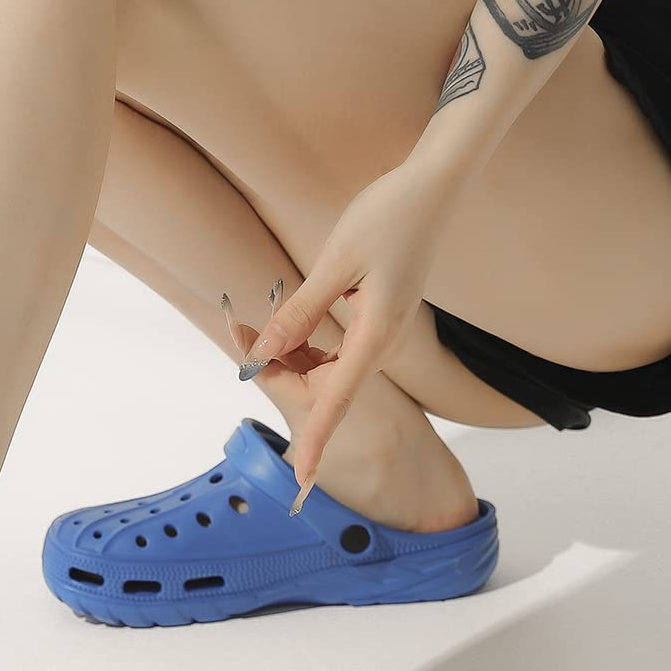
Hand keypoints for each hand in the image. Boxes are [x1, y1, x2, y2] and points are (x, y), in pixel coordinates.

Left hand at [234, 160, 460, 507]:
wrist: (434, 189)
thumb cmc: (389, 217)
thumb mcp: (335, 263)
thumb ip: (299, 312)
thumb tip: (263, 351)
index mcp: (377, 337)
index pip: (338, 403)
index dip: (318, 442)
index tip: (302, 480)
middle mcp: (382, 344)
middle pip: (321, 383)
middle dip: (276, 369)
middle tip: (236, 328)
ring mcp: (383, 335)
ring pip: (325, 366)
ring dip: (289, 353)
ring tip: (257, 316)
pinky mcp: (379, 322)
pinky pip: (336, 348)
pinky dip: (306, 340)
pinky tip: (291, 314)